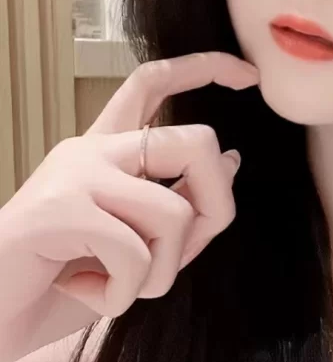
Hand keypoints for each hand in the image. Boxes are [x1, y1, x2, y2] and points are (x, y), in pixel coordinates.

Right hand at [0, 52, 259, 361]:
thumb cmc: (54, 287)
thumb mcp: (134, 252)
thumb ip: (177, 211)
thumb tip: (230, 161)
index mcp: (105, 154)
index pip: (153, 84)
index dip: (203, 68)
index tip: (248, 76)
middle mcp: (91, 151)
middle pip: (194, 141)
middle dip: (216, 206)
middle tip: (185, 252)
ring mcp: (75, 175)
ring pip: (174, 213)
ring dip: (158, 274)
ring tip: (115, 288)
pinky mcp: (60, 209)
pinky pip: (135, 252)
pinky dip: (122, 294)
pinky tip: (85, 292)